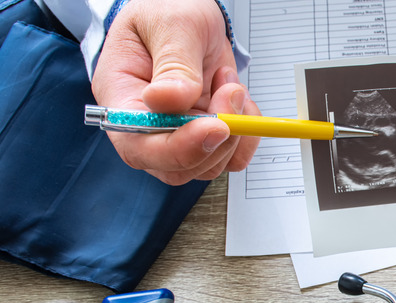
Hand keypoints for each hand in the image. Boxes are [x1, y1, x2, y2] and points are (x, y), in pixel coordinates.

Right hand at [91, 0, 260, 184]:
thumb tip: (168, 100)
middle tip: (230, 90)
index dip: (179, 148)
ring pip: (208, 165)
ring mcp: (178, 134)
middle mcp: (146, 126)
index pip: (139, 146)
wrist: (185, 8)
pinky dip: (247, 135)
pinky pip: (231, 157)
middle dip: (214, 138)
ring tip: (228, 83)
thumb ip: (173, 63)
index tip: (214, 126)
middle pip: (177, 166)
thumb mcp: (171, 24)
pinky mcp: (206, 134)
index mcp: (121, 99)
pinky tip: (240, 100)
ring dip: (234, 130)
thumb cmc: (167, 10)